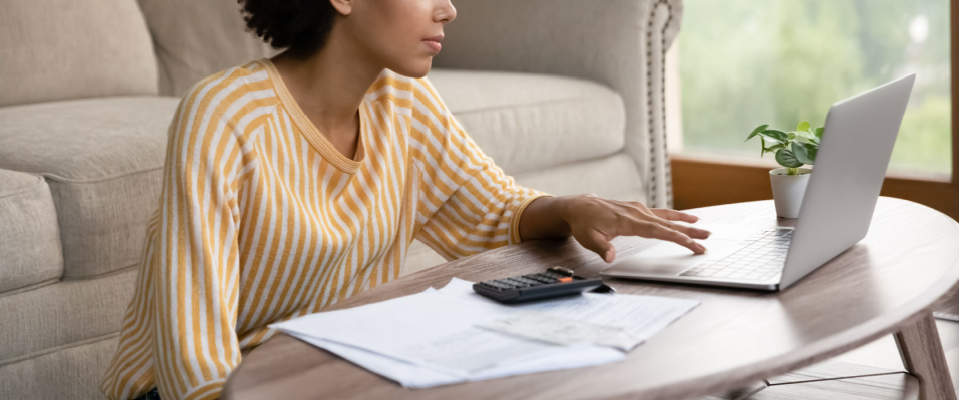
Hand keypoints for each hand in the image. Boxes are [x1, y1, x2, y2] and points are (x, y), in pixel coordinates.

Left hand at [556, 194, 710, 262]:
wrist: (579, 207)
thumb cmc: (584, 223)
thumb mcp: (588, 238)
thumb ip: (601, 248)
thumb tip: (610, 257)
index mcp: (627, 221)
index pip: (656, 230)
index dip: (674, 236)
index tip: (690, 242)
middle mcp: (636, 213)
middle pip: (667, 224)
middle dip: (688, 232)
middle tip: (707, 239)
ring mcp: (638, 210)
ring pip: (666, 217)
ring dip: (685, 222)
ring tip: (703, 227)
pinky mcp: (637, 209)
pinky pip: (660, 213)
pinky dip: (675, 216)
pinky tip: (686, 218)